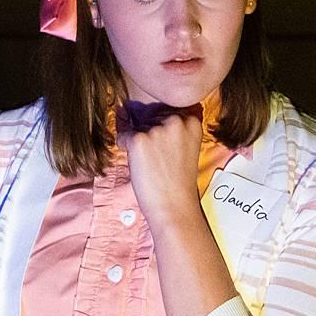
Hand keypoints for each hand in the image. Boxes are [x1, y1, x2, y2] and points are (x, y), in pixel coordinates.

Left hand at [114, 107, 206, 229]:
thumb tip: (129, 109)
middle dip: (150, 135)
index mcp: (191, 121)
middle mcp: (175, 121)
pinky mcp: (139, 139)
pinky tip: (140, 165)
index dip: (162, 130)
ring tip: (152, 165)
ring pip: (137, 127)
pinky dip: (125, 148)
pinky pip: (123, 136)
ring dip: (139, 143)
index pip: (167, 112)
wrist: (175, 206)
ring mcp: (157, 129)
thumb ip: (172, 129)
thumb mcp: (186, 147)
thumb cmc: (178, 181)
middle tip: (160, 160)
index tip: (167, 149)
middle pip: (151, 117)